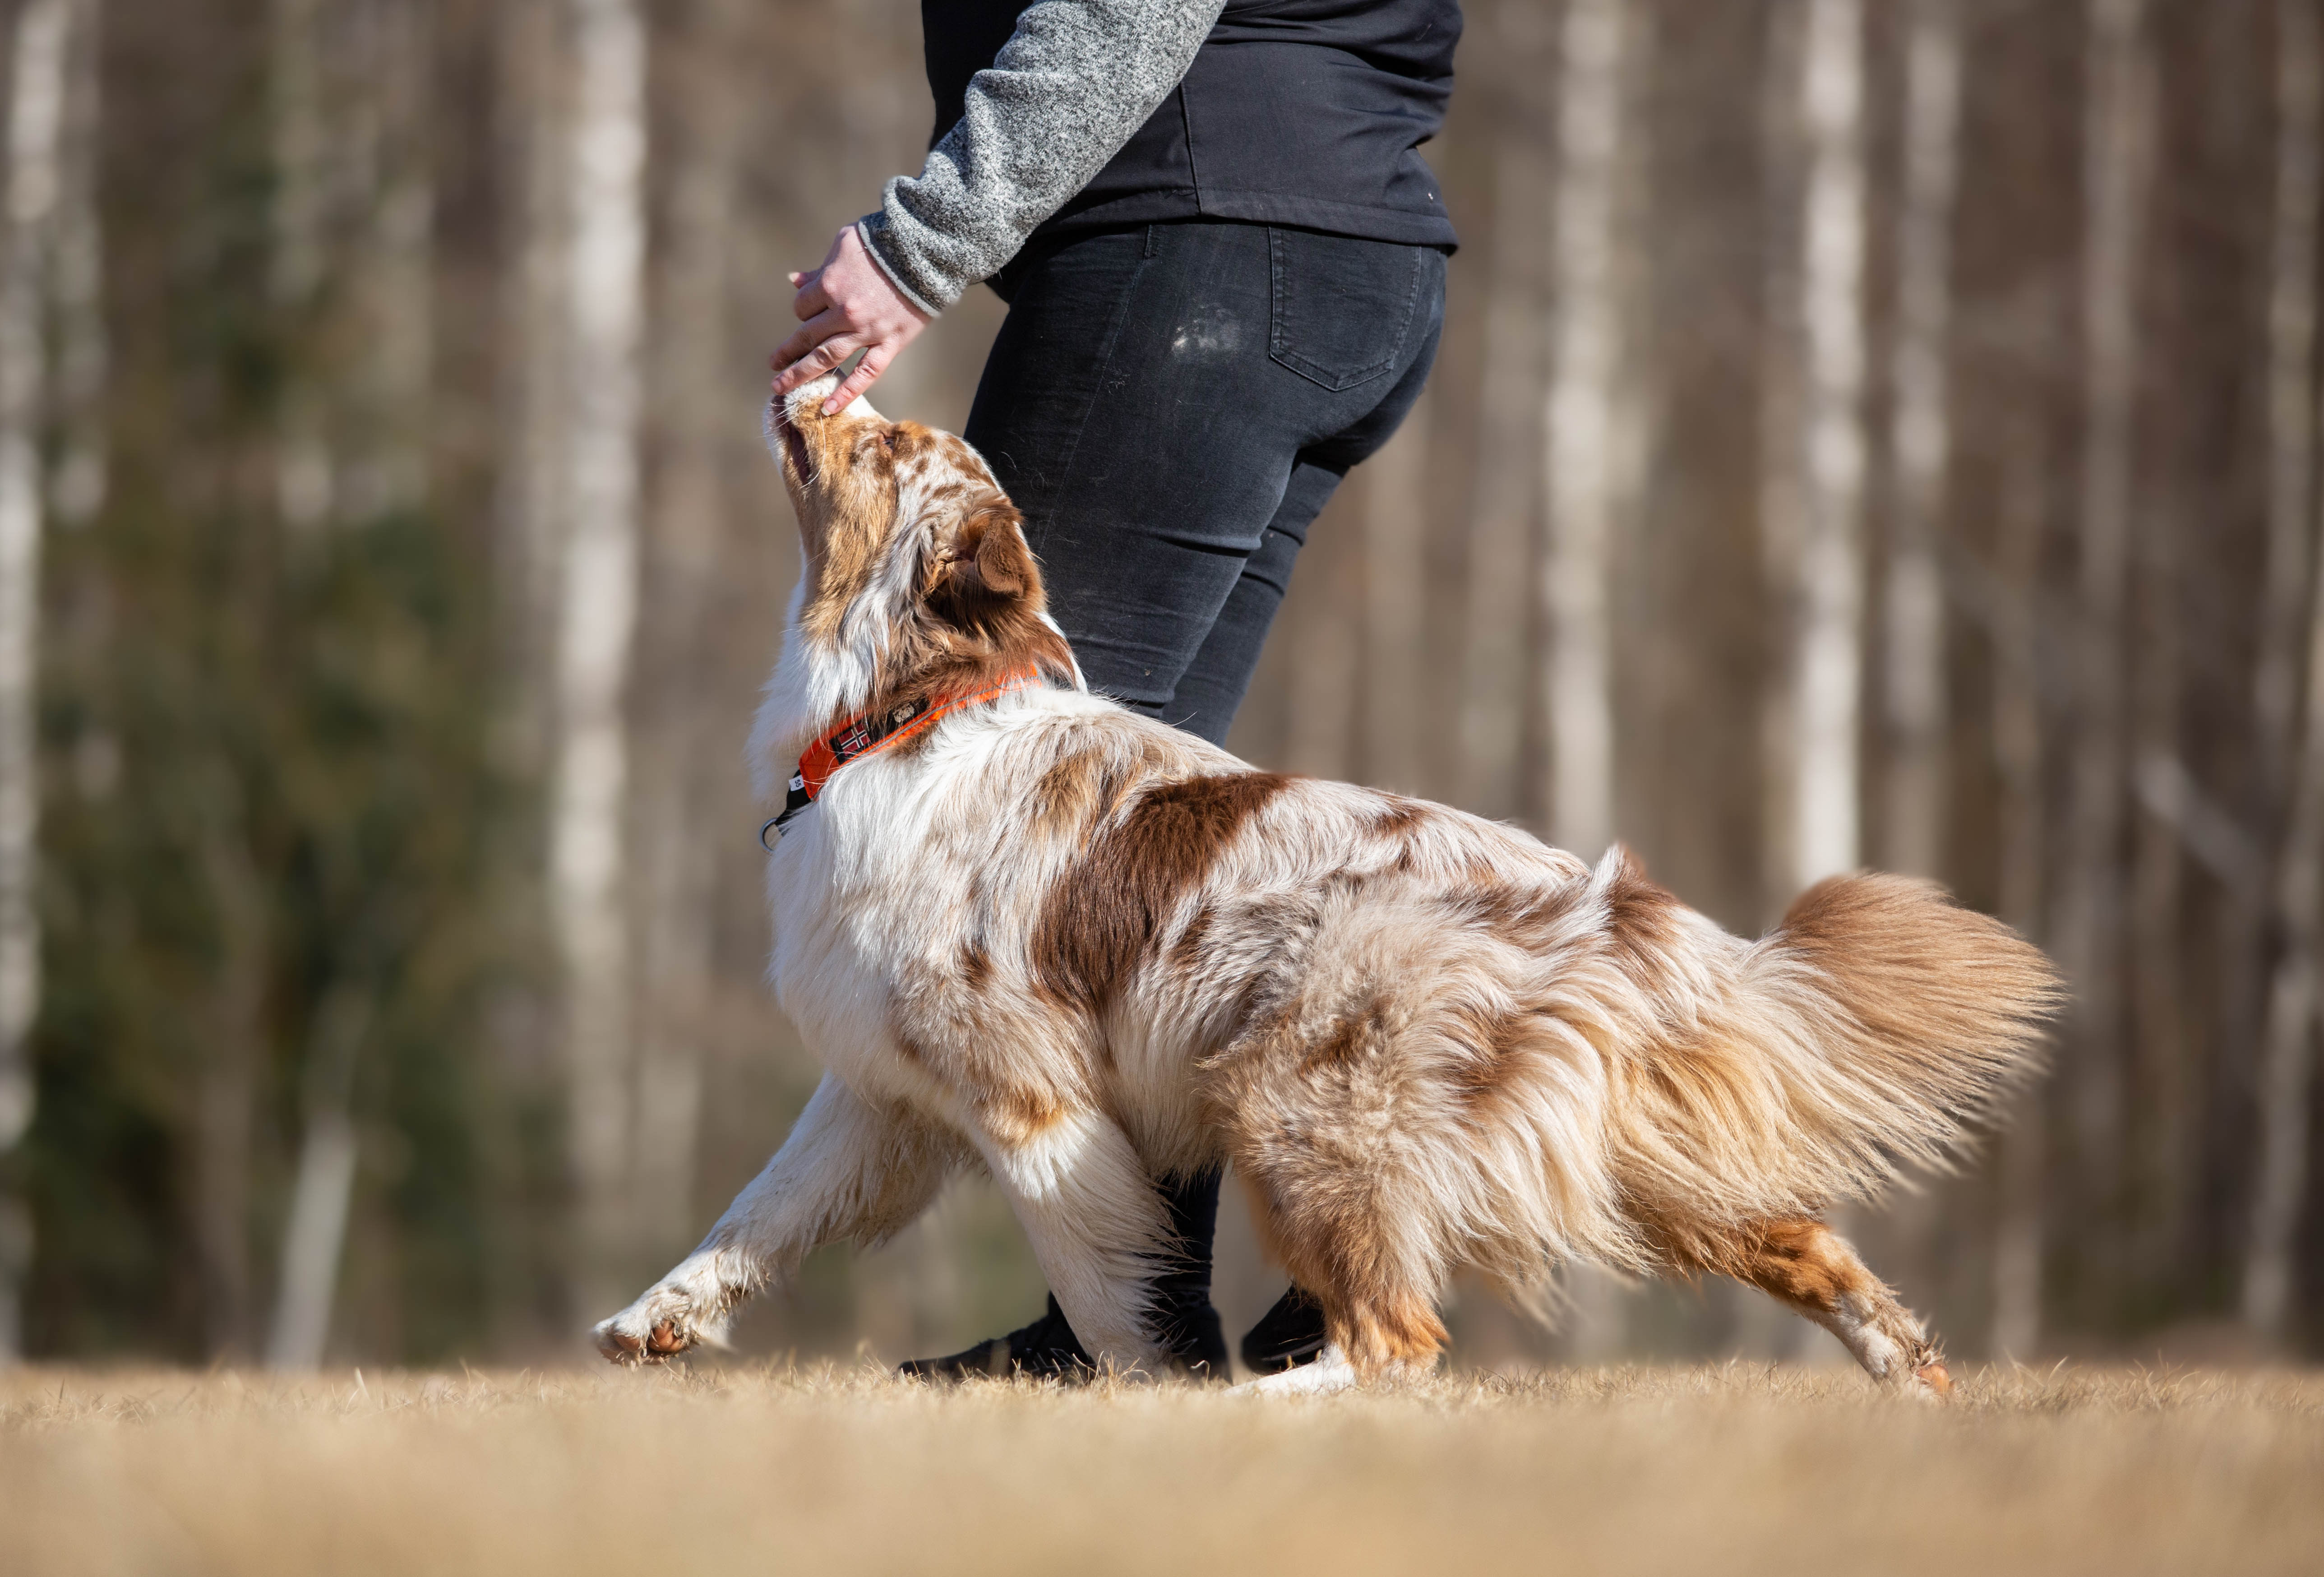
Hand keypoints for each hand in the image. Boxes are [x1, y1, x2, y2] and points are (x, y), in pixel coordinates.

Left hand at [771, 224, 930, 413]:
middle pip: (807, 336)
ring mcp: (867, 331)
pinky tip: (829, 408)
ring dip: (801, 374)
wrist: (926, 252)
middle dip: (788, 351)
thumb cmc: (883, 242)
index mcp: (830, 285)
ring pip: (827, 358)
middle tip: (774, 365)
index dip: (803, 309)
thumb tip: (795, 281)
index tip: (809, 310)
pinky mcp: (890, 343)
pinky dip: (848, 392)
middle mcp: (844, 312)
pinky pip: (867, 373)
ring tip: (781, 387)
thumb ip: (820, 269)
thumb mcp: (844, 246)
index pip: (802, 306)